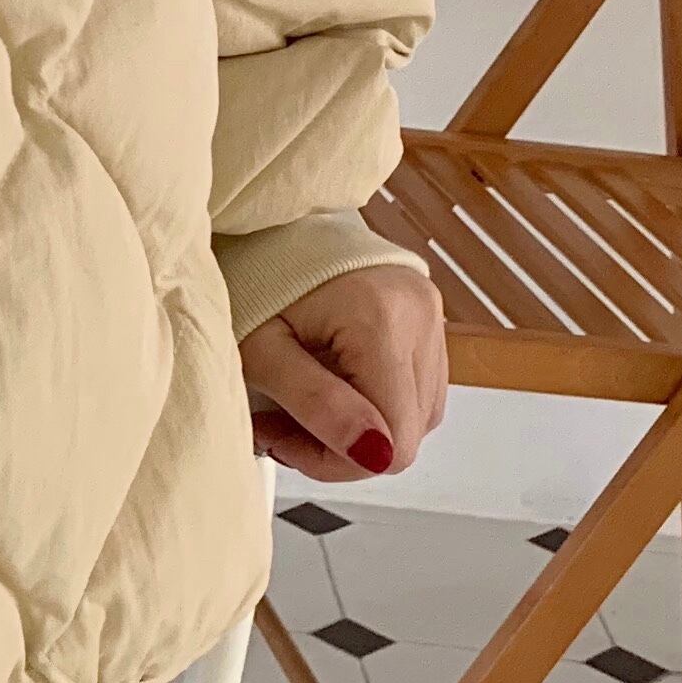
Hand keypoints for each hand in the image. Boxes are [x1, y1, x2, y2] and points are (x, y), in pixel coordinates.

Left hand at [238, 259, 447, 484]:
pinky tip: (330, 385)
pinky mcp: (426, 316)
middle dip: (342, 445)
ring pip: (415, 416)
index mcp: (382, 319)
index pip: (394, 438)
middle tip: (280, 424)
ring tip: (300, 400)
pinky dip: (374, 401)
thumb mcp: (261, 348)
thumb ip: (315, 402)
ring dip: (359, 426)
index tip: (282, 441)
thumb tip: (371, 455)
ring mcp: (430, 314)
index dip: (338, 459)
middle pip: (408, 431)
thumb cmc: (251, 274)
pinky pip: (415, 388)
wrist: (263, 223)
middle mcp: (421, 315)